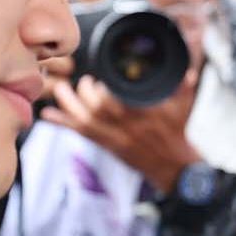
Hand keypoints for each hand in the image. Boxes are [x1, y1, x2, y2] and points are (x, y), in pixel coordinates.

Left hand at [41, 71, 202, 193]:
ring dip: (68, 105)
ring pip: (86, 121)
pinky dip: (63, 123)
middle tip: (83, 81)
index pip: (120, 101)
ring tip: (59, 89)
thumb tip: (188, 67)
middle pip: (98, 110)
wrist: (175, 168)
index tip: (100, 79)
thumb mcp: (185, 107)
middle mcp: (129, 127)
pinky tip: (48, 114)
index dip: (105, 90)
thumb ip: (184, 85)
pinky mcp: (109, 146)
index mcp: (146, 114)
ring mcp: (117, 138)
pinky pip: (82, 134)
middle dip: (85, 93)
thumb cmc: (178, 134)